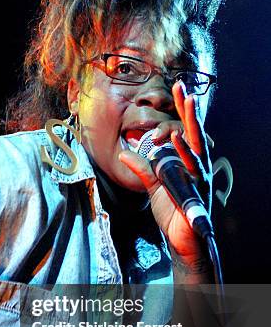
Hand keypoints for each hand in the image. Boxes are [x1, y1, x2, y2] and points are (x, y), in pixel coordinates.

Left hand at [119, 82, 211, 264]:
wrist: (181, 239)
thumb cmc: (171, 211)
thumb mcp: (153, 185)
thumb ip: (142, 168)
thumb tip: (125, 152)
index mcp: (188, 162)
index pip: (185, 131)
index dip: (181, 111)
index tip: (176, 88)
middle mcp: (197, 165)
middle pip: (195, 132)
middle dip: (188, 109)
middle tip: (182, 86)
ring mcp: (200, 176)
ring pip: (196, 145)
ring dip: (190, 123)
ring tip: (187, 101)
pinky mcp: (197, 189)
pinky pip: (190, 168)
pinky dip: (184, 153)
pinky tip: (177, 139)